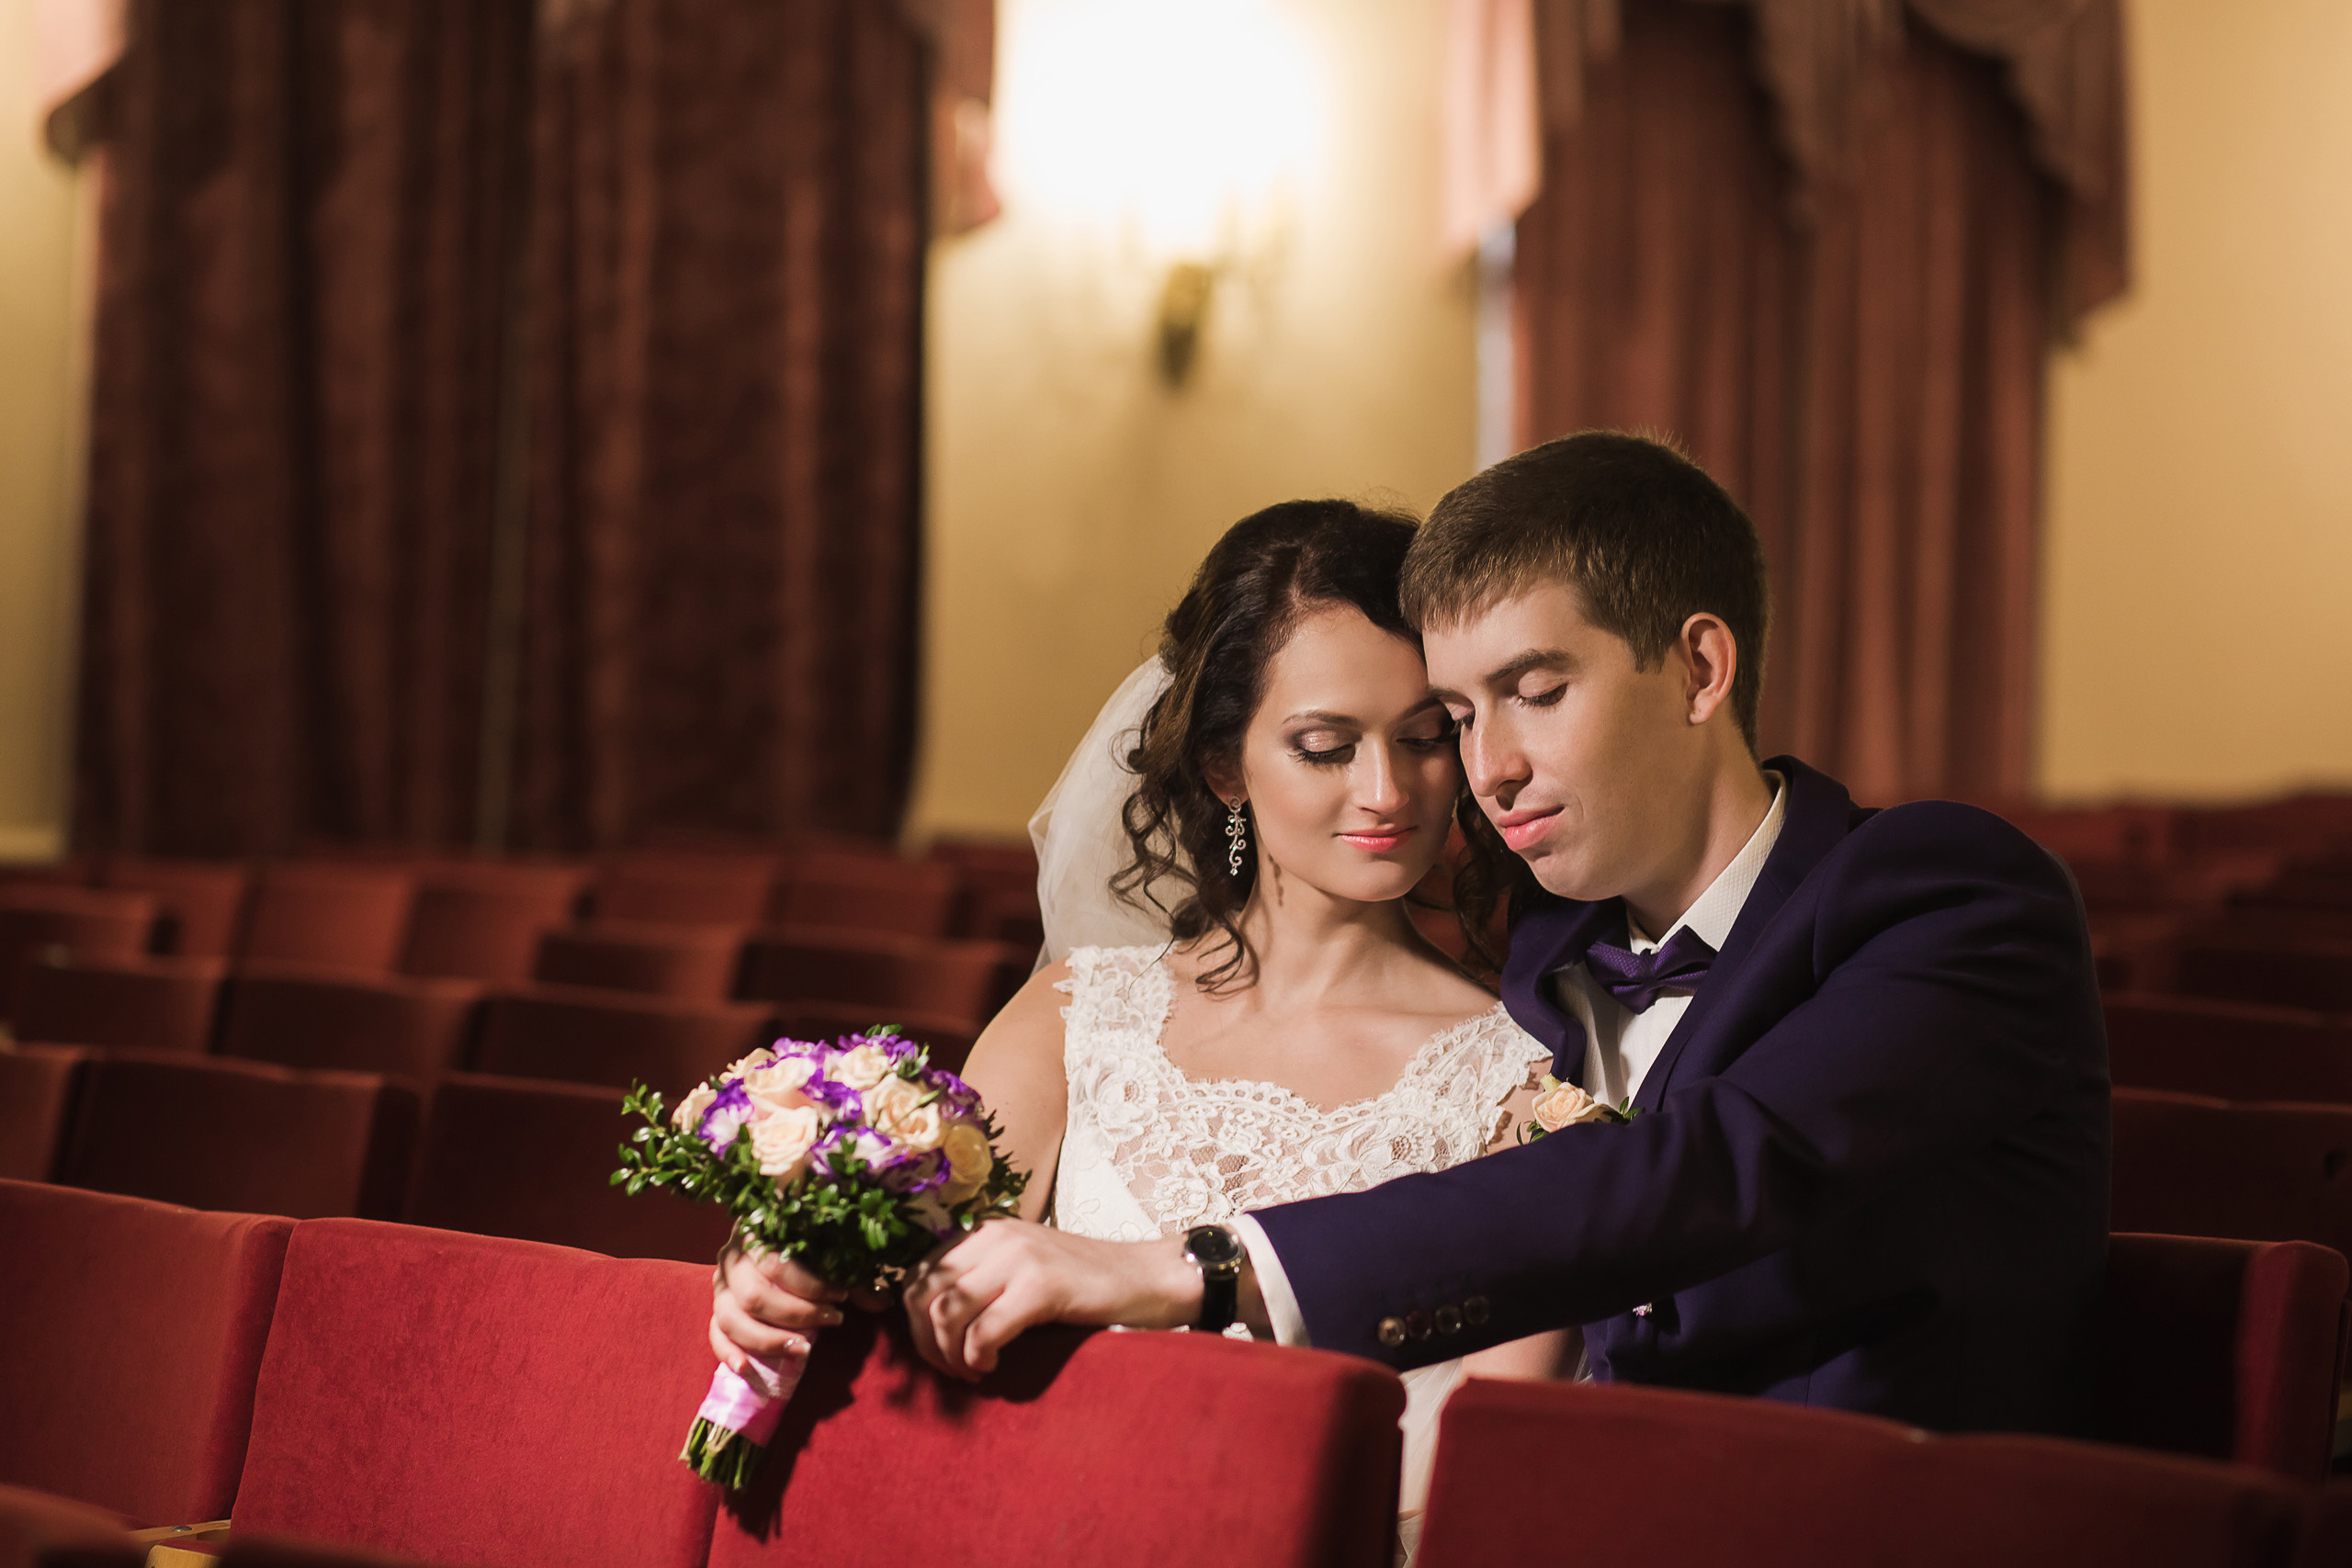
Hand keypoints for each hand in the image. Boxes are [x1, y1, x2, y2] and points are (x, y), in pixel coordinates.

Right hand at [708, 1241, 848, 1374]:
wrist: (771, 1243)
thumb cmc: (808, 1247)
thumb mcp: (830, 1254)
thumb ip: (855, 1276)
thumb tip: (883, 1302)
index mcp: (758, 1232)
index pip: (776, 1264)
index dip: (810, 1286)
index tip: (842, 1295)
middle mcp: (731, 1257)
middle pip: (754, 1295)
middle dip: (796, 1315)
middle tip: (831, 1320)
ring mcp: (720, 1285)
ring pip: (731, 1317)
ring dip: (767, 1340)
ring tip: (803, 1349)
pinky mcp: (716, 1309)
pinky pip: (715, 1334)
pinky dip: (729, 1353)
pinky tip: (747, 1369)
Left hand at [901, 1220, 1200, 1380]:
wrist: (1143, 1278)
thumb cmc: (1082, 1284)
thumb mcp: (1021, 1270)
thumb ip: (980, 1281)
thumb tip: (929, 1325)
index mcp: (984, 1231)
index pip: (917, 1275)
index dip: (914, 1323)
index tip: (937, 1353)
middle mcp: (994, 1235)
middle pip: (923, 1295)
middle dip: (925, 1343)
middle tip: (951, 1370)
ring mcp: (1017, 1257)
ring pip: (946, 1313)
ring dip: (950, 1355)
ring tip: (972, 1371)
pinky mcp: (1040, 1285)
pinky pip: (984, 1331)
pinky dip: (978, 1357)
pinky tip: (993, 1366)